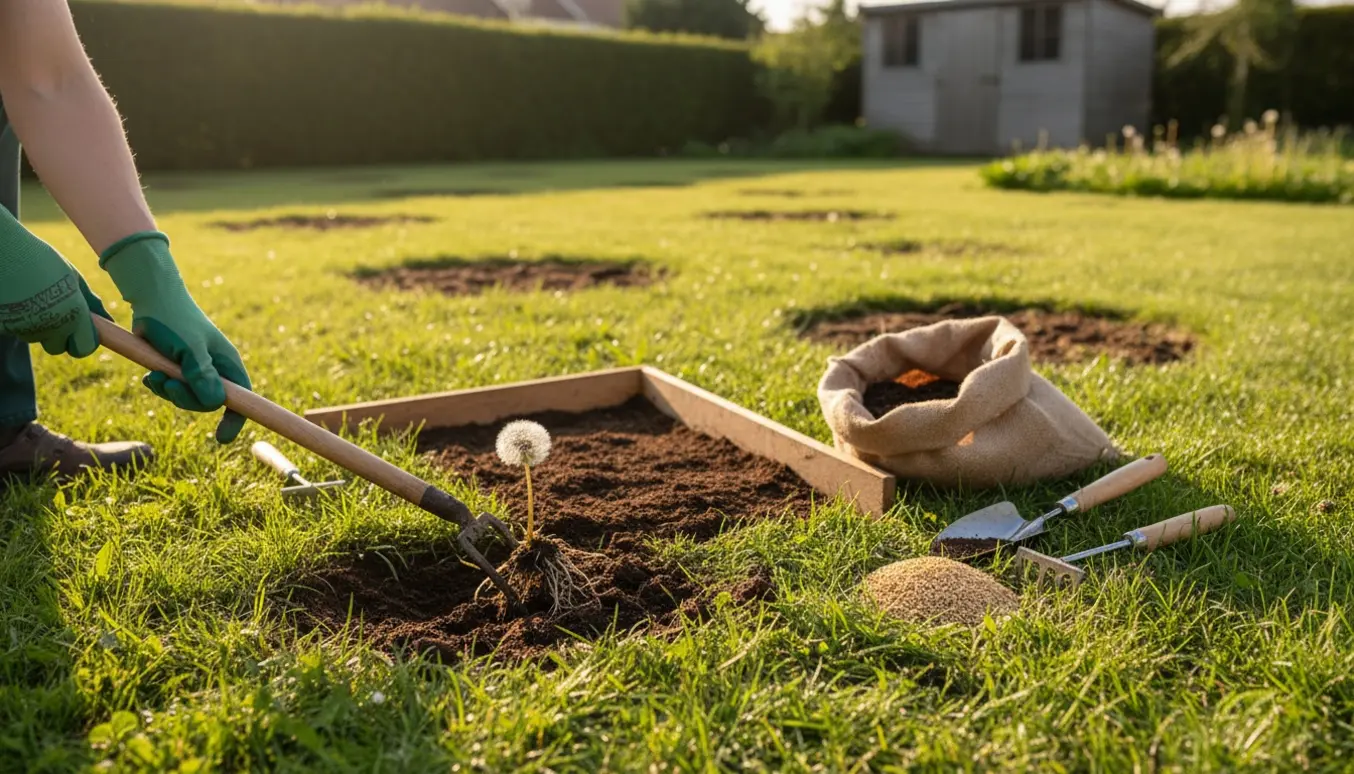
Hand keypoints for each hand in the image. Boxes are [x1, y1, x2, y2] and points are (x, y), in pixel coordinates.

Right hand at [0, 206, 110, 356]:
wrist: (3, 249)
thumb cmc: (42, 259)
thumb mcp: (72, 277)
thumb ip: (90, 302)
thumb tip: (108, 321)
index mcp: (74, 314)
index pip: (85, 348)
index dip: (83, 341)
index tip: (81, 330)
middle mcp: (51, 326)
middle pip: (58, 347)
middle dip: (59, 335)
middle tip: (55, 312)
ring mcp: (25, 328)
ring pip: (35, 338)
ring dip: (37, 326)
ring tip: (32, 298)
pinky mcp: (3, 327)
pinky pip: (14, 330)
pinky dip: (16, 320)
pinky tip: (15, 299)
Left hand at [100, 231, 250, 442]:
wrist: (152, 298)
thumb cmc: (175, 319)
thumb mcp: (190, 348)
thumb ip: (202, 375)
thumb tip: (215, 403)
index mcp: (227, 364)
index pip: (241, 398)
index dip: (235, 419)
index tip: (221, 438)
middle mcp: (215, 369)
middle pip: (208, 403)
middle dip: (186, 399)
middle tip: (169, 384)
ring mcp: (195, 370)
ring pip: (187, 398)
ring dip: (168, 391)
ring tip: (156, 375)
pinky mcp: (177, 368)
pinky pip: (171, 389)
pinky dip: (160, 386)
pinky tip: (151, 375)